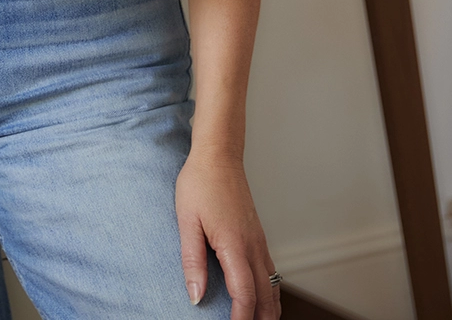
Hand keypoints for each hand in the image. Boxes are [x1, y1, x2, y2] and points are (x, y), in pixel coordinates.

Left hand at [176, 149, 278, 317]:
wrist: (218, 155)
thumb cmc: (199, 183)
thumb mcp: (186, 220)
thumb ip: (191, 260)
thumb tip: (195, 296)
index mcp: (234, 244)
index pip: (244, 294)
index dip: (240, 318)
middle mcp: (252, 245)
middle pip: (265, 296)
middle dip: (259, 319)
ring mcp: (259, 240)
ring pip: (273, 286)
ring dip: (269, 309)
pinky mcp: (258, 235)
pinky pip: (271, 270)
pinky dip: (271, 291)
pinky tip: (263, 298)